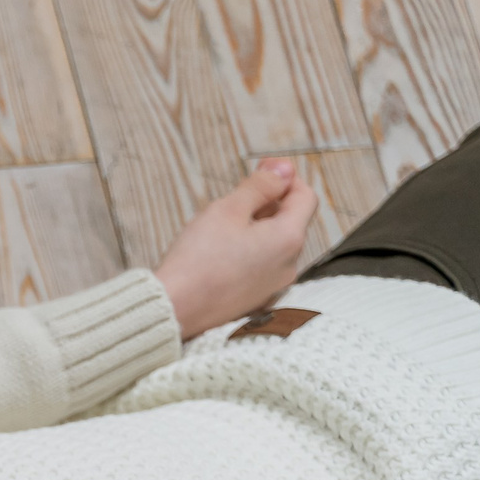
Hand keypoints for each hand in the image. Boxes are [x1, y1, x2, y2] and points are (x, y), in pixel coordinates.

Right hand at [153, 160, 319, 338]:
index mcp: (288, 238)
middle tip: (233, 200)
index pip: (305, 196)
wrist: (174, 309)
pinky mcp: (256, 301)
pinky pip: (261, 268)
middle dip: (268, 205)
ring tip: (221, 231)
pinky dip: (248, 255)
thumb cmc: (198, 258)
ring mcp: (273, 286)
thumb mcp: (228, 209)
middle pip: (289, 222)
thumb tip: (284, 170)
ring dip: (256, 231)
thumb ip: (261, 185)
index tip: (262, 171)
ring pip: (274, 246)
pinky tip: (220, 256)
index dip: (286, 178)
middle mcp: (290, 264)